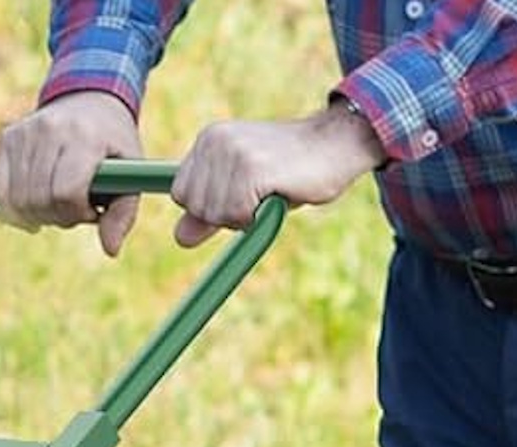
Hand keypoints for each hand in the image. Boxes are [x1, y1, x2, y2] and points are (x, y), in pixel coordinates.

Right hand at [0, 90, 146, 257]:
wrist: (90, 101)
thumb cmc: (112, 146)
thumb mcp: (130, 176)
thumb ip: (123, 214)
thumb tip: (111, 250)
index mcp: (85, 137)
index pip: (65, 193)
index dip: (76, 213)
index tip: (90, 210)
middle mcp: (51, 129)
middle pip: (39, 200)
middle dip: (57, 216)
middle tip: (73, 209)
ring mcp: (25, 132)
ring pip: (17, 200)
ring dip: (36, 214)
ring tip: (55, 203)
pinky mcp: (8, 138)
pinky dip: (12, 210)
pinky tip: (30, 208)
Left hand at [168, 104, 386, 247]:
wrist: (336, 145)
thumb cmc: (289, 170)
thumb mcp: (242, 190)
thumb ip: (209, 212)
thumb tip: (179, 237)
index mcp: (208, 139)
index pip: (181, 194)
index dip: (210, 206)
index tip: (242, 189)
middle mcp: (214, 140)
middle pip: (195, 208)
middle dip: (226, 213)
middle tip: (260, 190)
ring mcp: (232, 152)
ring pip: (215, 214)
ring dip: (245, 215)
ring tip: (270, 189)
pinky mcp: (251, 167)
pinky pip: (237, 215)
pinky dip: (258, 216)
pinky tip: (278, 191)